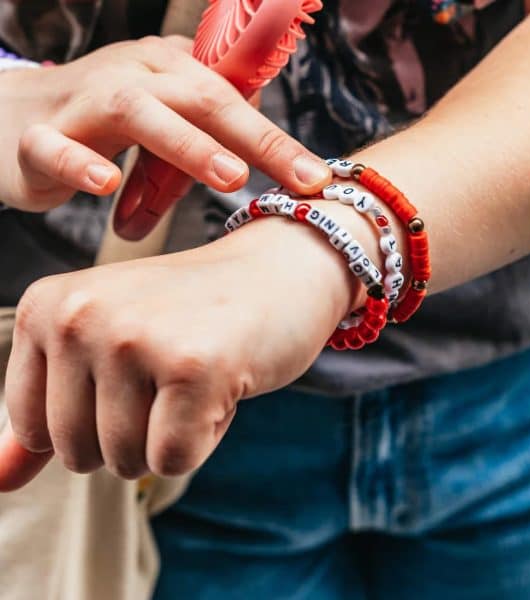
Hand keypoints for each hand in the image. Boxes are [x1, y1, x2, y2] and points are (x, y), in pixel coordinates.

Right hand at [0, 36, 330, 211]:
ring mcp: (83, 103)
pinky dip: (81, 164)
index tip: (320, 179)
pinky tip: (108, 184)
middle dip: (258, 139)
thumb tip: (281, 162)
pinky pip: (57, 147)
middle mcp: (132, 75)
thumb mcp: (168, 124)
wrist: (8, 119)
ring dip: (188, 144)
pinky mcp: (37, 139)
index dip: (279, 138)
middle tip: (302, 179)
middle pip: (202, 98)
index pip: (234, 100)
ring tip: (230, 176)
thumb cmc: (103, 126)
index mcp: (168, 71)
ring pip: (138, 111)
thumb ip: (215, 136)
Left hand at [0, 204, 370, 489]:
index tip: (139, 365)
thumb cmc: (194, 314)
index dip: (98, 418)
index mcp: (46, 307)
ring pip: (126, 462)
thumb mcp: (110, 350)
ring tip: (199, 373)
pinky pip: (174, 460)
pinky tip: (224, 382)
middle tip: (175, 368)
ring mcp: (134, 339)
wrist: (280, 271)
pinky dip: (205, 439)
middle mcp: (79, 317)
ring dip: (174, 435)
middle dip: (137, 432)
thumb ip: (49, 414)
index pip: (37, 430)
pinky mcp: (192, 366)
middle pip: (78, 453)